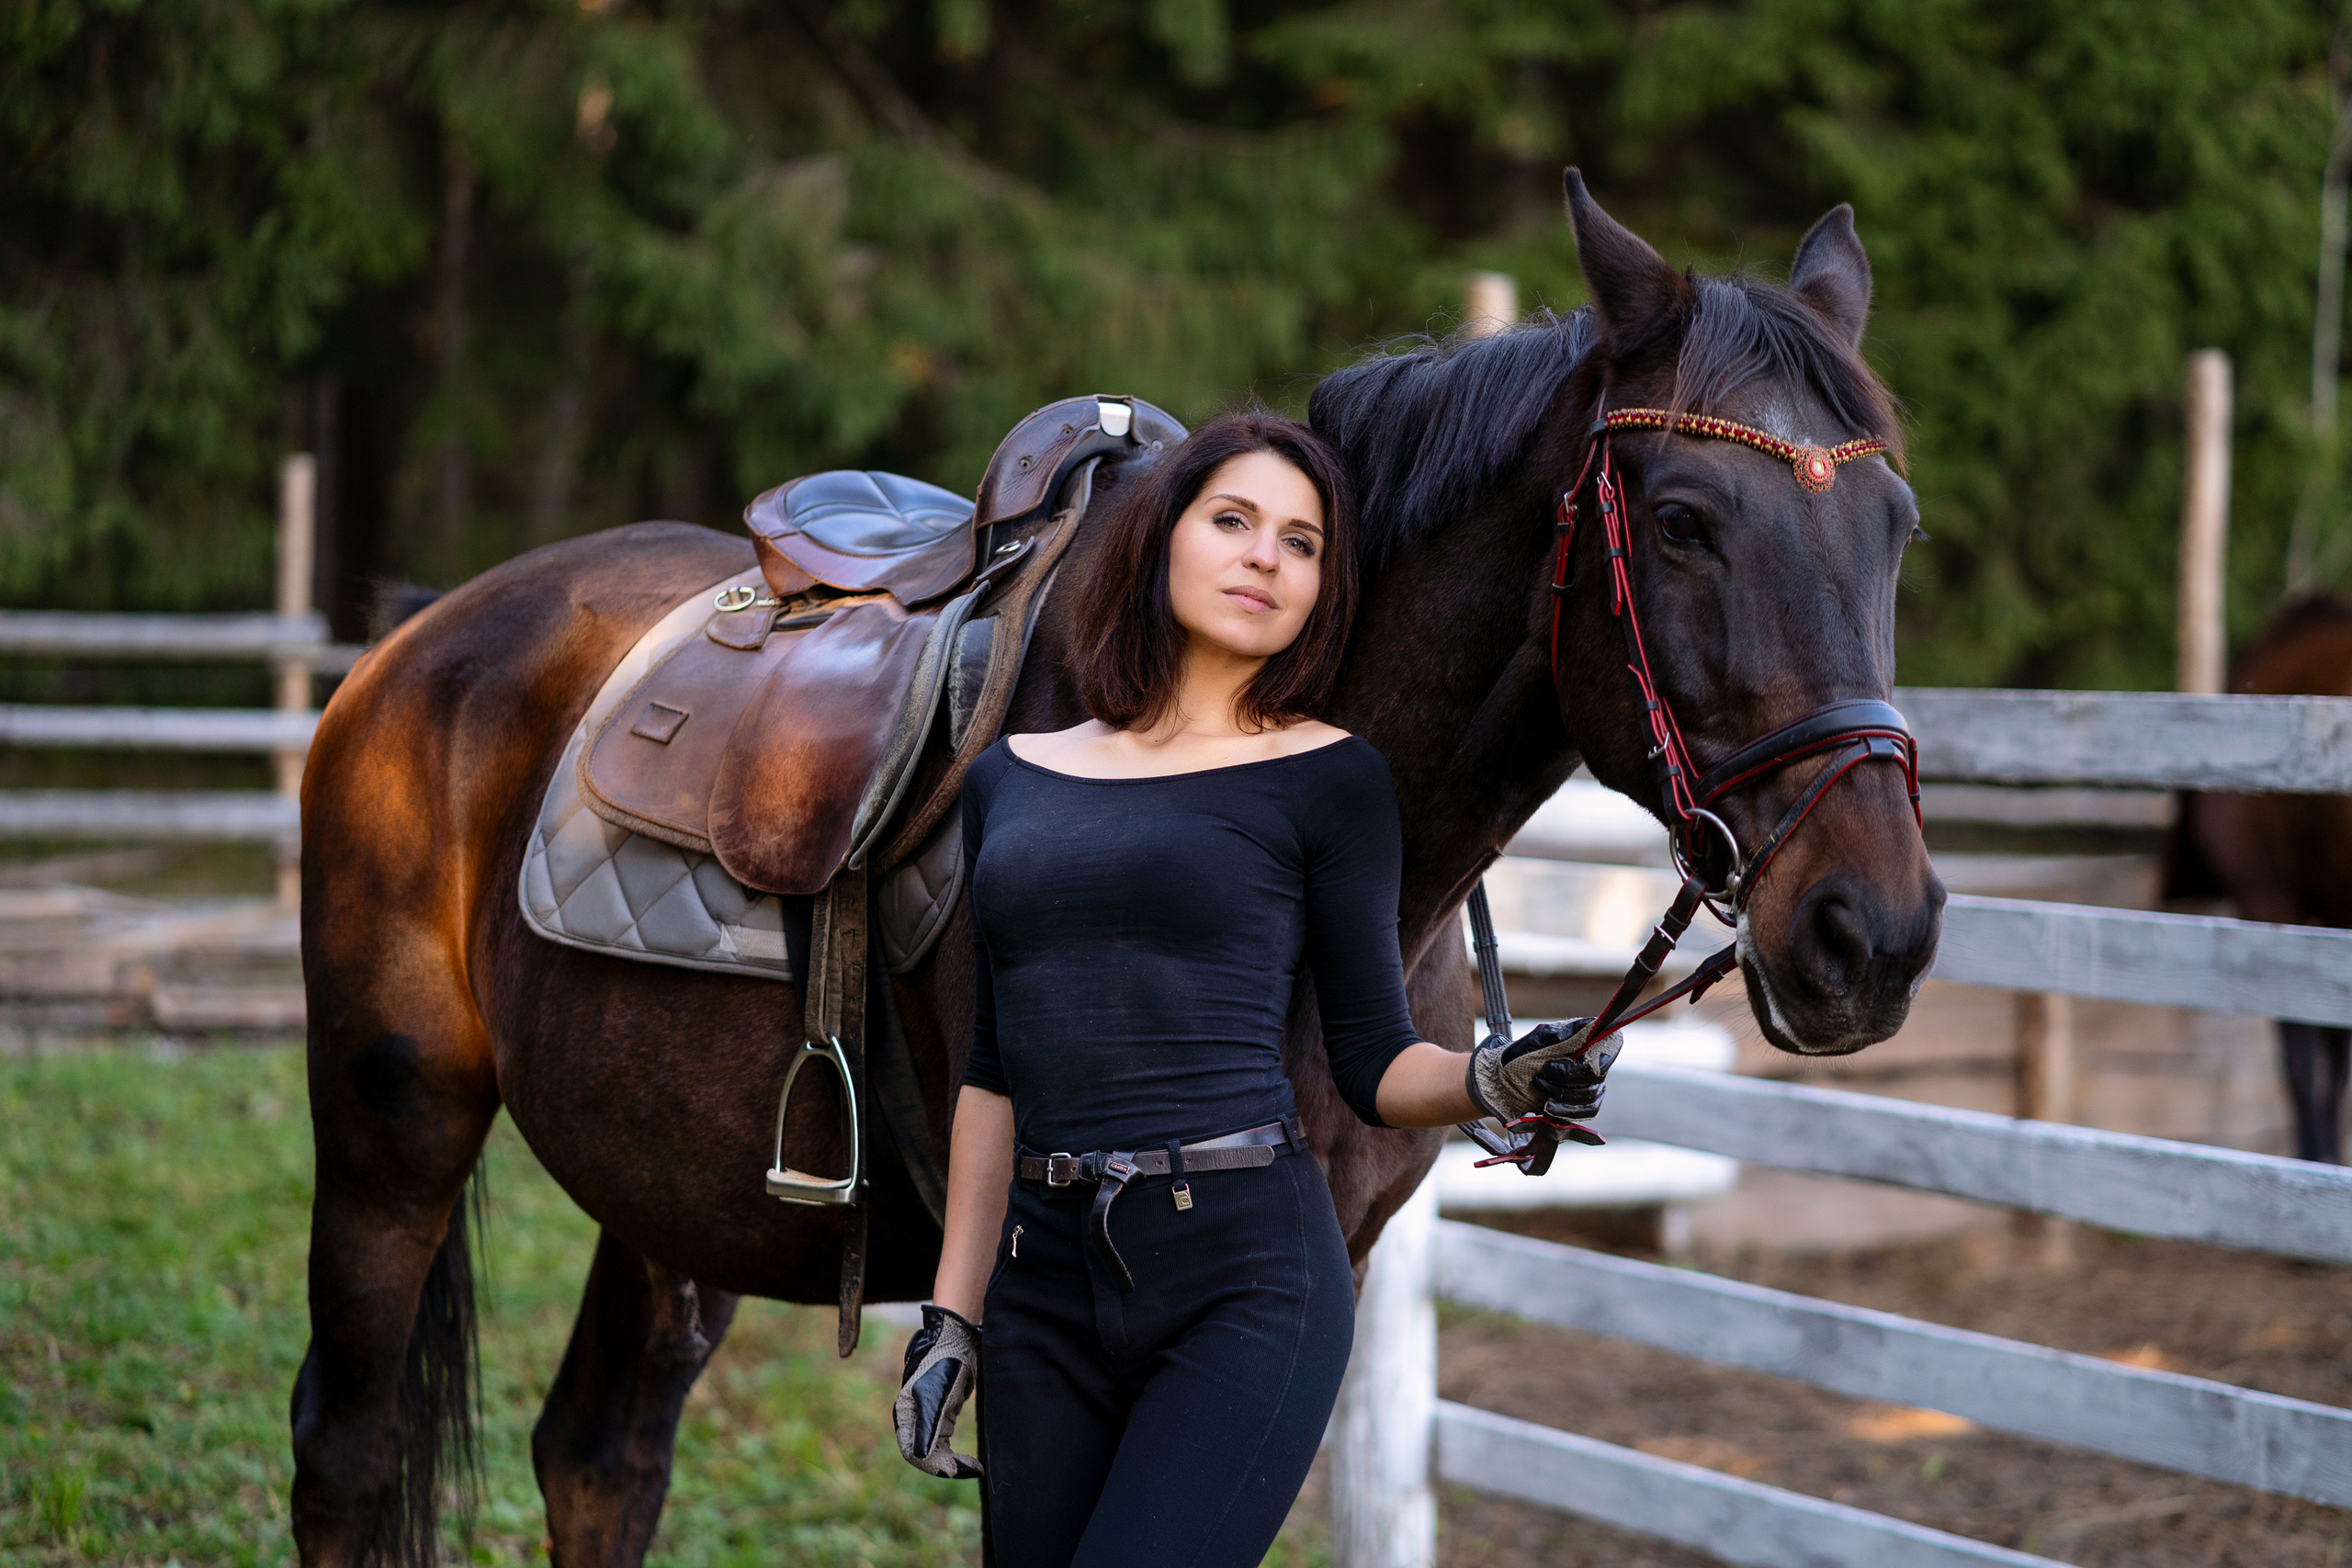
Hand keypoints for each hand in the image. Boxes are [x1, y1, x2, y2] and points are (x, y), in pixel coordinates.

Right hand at [894, 1304, 981, 1478]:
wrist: (958, 1338)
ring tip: (975, 1468)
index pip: (912, 1453)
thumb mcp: (936, 1395)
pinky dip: (955, 1455)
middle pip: (924, 1456)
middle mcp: (913, 1420)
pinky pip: (943, 1445)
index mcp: (906, 1415)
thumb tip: (919, 1456)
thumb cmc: (944, 1363)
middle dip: (946, 1467)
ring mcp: (927, 1418)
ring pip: (935, 1453)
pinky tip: (971, 1460)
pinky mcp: (941, 1415)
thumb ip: (927, 1426)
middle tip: (973, 1470)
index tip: (958, 1471)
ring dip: (952, 1464)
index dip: (933, 1466)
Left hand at [1465, 1018, 1622, 1122]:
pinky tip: (1548, 1107)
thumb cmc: (1521, 1056)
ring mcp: (1592, 1086)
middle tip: (1544, 1072)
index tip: (1582, 1059)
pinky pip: (1587, 1113)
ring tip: (1539, 1086)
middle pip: (1598, 1074)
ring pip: (1591, 1095)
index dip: (1604, 1053)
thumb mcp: (1535, 1039)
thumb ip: (1560, 1032)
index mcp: (1586, 1041)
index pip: (1612, 1043)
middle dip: (1567, 1076)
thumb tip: (1590, 1025)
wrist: (1504, 1084)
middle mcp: (1594, 1063)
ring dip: (1562, 1093)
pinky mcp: (1584, 1107)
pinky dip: (1566, 1111)